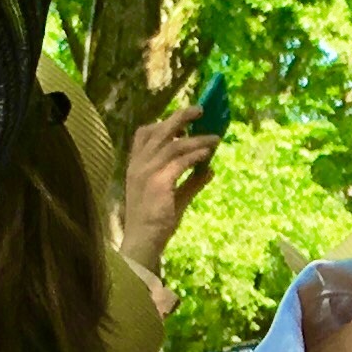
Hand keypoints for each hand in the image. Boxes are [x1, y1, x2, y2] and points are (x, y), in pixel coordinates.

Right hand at [119, 114, 220, 271]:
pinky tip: (207, 154)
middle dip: (181, 118)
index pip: (144, 134)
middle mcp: (139, 165)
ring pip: (174, 145)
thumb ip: (191, 182)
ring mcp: (147, 173)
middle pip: (160, 131)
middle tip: (201, 110)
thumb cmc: (156, 222)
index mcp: (136, 166)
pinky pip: (180, 162)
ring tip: (215, 138)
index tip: (182, 123)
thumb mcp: (175, 197)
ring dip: (197, 139)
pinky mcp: (159, 183)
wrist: (144, 241)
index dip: (163, 124)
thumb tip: (210, 169)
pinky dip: (195, 155)